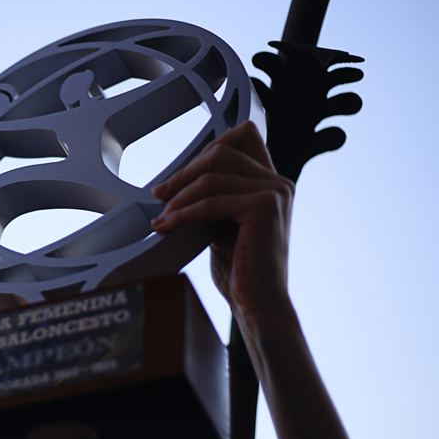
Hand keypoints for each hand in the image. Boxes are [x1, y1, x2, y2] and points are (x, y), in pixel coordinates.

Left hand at [151, 121, 294, 323]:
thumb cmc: (241, 270)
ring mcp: (274, 192)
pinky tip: (167, 225)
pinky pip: (211, 201)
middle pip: (221, 151)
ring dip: (180, 196)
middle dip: (184, 172)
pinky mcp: (263, 207)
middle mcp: (278, 182)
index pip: (245, 135)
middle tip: (160, 194)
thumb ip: (215, 198)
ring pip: (212, 176)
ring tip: (163, 216)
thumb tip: (180, 182)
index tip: (182, 173)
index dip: (210, 145)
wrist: (259, 303)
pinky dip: (184, 213)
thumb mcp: (223, 223)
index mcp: (271, 182)